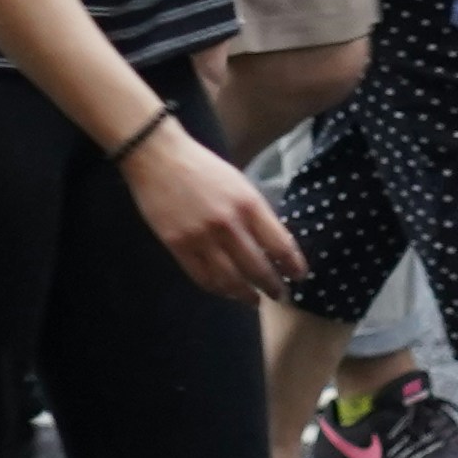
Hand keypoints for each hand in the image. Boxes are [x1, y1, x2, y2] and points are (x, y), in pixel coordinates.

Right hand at [120, 112, 303, 300]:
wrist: (158, 157)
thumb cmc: (202, 167)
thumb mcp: (239, 184)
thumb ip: (255, 213)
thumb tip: (273, 246)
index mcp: (248, 204)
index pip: (280, 244)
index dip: (293, 265)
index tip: (299, 275)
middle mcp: (228, 224)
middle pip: (258, 268)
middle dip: (273, 286)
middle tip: (280, 295)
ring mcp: (202, 237)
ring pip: (231, 280)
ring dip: (246, 295)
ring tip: (254, 300)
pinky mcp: (178, 246)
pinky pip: (203, 278)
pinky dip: (218, 290)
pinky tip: (227, 291)